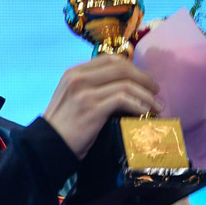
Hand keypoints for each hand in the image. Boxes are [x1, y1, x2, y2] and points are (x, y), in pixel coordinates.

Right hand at [43, 54, 161, 158]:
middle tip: (155, 91)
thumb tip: (123, 86)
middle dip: (144, 78)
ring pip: (126, 84)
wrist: (49, 145)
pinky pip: (123, 100)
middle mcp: (78, 78)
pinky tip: (145, 113)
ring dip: (146, 95)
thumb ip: (91, 87)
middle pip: (121, 68)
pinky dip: (139, 105)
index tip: (143, 79)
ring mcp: (85, 92)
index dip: (131, 67)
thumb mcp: (73, 97)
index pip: (109, 59)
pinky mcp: (92, 108)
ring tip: (156, 106)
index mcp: (74, 72)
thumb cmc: (64, 125)